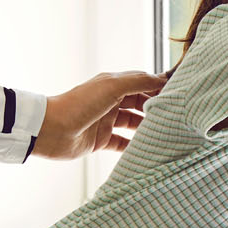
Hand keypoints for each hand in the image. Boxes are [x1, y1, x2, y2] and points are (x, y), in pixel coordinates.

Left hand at [35, 70, 165, 158]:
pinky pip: (122, 143)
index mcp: (112, 84)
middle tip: (177, 115)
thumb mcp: (112, 86)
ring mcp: (105, 121)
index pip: (142, 83)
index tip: (178, 94)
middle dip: (156, 108)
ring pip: (133, 123)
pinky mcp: (100, 140)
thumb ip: (138, 82)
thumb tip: (163, 79)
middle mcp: (110, 101)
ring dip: (148, 127)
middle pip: (139, 103)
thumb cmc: (78, 104)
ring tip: (167, 132)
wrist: (50, 130)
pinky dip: (134, 146)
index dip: (158, 87)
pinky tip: (148, 149)